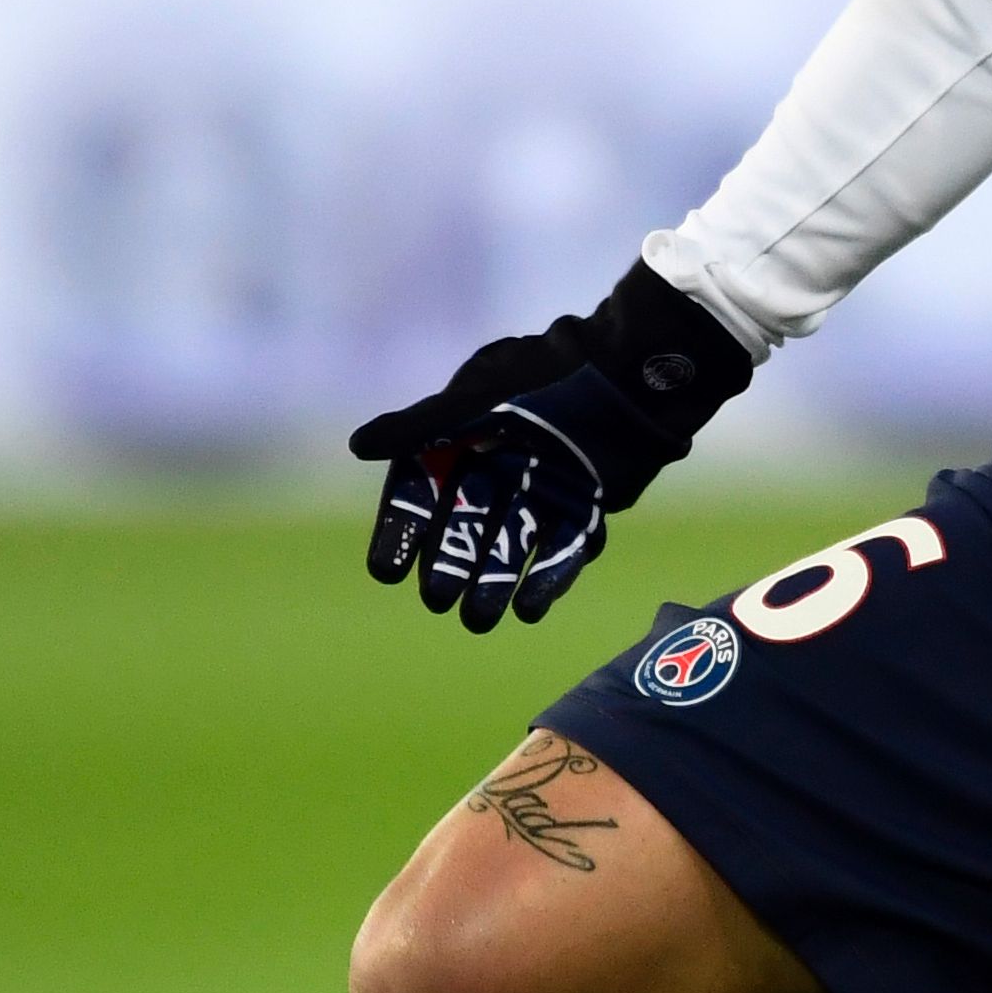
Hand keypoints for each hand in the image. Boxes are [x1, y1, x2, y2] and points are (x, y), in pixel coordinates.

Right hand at [355, 264, 752, 631]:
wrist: (634, 372)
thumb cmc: (549, 375)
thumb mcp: (477, 395)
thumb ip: (421, 425)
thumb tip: (357, 446)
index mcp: (464, 434)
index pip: (421, 490)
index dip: (404, 530)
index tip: (386, 571)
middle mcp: (498, 464)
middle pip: (464, 525)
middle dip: (450, 564)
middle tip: (437, 600)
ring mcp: (542, 486)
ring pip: (509, 544)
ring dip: (493, 581)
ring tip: (479, 620)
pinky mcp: (584, 504)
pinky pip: (559, 550)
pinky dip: (545, 578)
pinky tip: (530, 609)